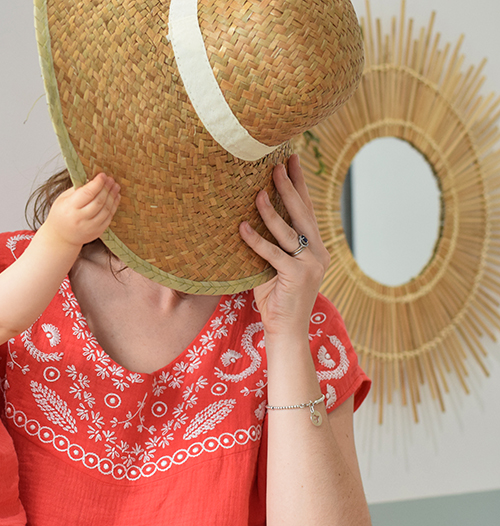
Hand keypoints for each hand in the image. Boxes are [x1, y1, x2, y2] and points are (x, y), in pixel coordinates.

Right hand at [42, 172, 120, 245]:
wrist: (61, 237)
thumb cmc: (61, 214)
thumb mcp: (63, 199)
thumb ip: (77, 189)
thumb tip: (93, 179)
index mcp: (70, 208)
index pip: (87, 193)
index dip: (97, 183)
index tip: (102, 175)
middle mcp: (80, 219)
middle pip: (99, 201)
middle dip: (106, 188)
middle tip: (110, 179)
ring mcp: (90, 227)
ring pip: (106, 209)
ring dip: (112, 196)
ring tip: (115, 186)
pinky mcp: (97, 232)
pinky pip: (109, 217)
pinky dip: (114, 206)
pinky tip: (115, 197)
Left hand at [239, 154, 328, 336]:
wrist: (286, 330)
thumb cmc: (276, 298)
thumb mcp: (274, 266)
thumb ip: (272, 244)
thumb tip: (248, 217)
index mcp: (316, 247)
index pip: (307, 209)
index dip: (300, 184)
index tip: (292, 161)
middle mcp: (318, 252)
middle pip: (302, 212)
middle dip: (289, 186)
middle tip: (277, 164)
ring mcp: (310, 264)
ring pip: (288, 230)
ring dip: (272, 209)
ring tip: (256, 192)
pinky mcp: (296, 276)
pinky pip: (272, 253)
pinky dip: (256, 240)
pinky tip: (242, 228)